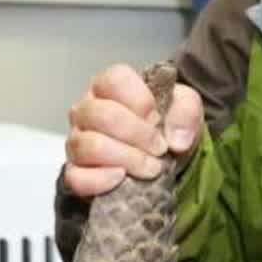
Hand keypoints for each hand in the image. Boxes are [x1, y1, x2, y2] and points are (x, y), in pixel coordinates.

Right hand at [61, 63, 204, 198]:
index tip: (157, 118)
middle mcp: (86, 110)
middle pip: (102, 115)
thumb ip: (186, 112)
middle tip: (160, 149)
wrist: (159, 159)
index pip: (114, 80)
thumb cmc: (164, 126)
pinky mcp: (75, 173)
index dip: (140, 101)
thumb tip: (175, 139)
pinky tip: (122, 178)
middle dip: (138, 135)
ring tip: (150, 167)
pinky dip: (101, 180)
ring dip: (127, 159)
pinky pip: (77, 178)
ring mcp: (77, 142)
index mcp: (109, 86)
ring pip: (89, 146)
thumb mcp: (185, 108)